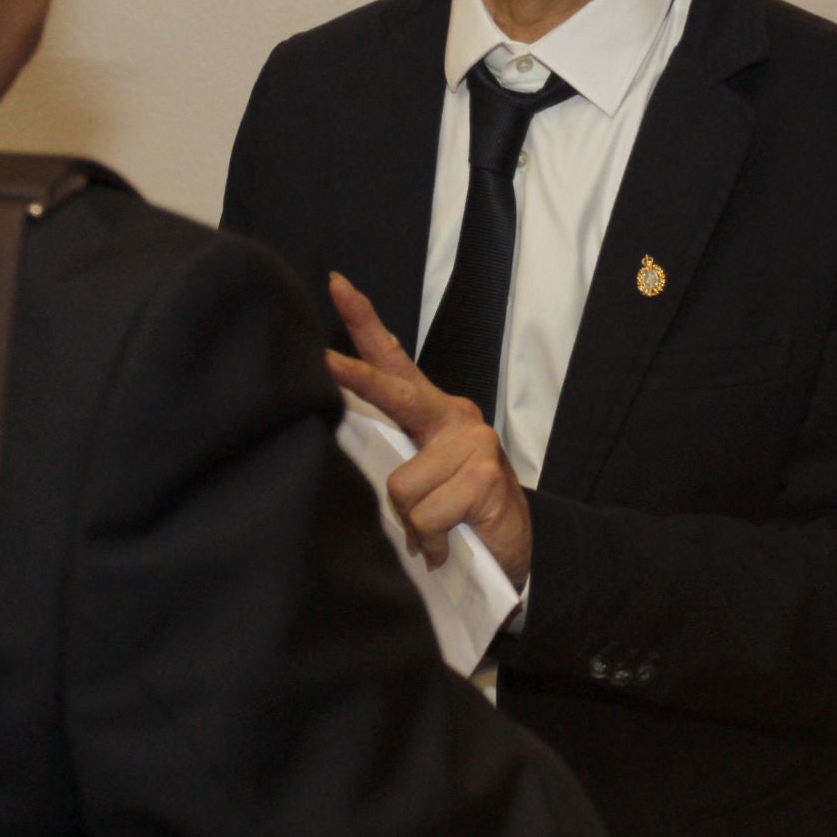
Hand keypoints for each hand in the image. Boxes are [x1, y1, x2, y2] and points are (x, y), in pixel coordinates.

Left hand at [325, 271, 532, 586]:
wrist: (515, 551)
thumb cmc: (460, 513)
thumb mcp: (423, 482)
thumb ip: (393, 461)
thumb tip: (345, 466)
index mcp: (431, 412)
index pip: (394, 358)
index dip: (364, 322)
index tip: (337, 286)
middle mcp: (453, 416)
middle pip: (396, 395)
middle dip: (356, 379)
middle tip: (322, 361)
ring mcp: (473, 442)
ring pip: (401, 484)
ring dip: (412, 522)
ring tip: (435, 530)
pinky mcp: (484, 475)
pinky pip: (426, 515)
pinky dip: (431, 540)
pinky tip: (449, 543)